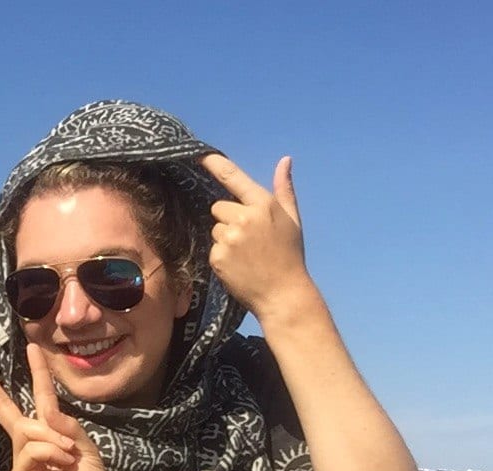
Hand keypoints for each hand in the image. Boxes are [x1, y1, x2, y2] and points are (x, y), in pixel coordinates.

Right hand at [0, 345, 114, 470]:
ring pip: (27, 429)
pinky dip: (49, 451)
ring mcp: (23, 459)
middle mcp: (32, 443)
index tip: (32, 348)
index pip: (40, 398)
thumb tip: (48, 412)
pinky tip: (62, 463)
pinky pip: (29, 449)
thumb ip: (70, 427)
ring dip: (53, 438)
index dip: (37, 373)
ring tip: (70, 455)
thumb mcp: (88, 449)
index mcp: (52, 433)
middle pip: (8, 410)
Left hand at [201, 153, 318, 322]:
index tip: (200, 155)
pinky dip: (221, 256)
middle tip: (248, 239)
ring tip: (245, 255)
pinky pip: (212, 248)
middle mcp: (245, 218)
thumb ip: (283, 189)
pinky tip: (238, 266)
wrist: (282, 293)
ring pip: (214, 229)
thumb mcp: (292, 220)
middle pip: (218, 207)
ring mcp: (230, 238)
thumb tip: (284, 160)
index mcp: (263, 205)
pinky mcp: (218, 257)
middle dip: (228, 218)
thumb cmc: (289, 256)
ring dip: (224, 239)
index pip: (233, 178)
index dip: (215, 164)